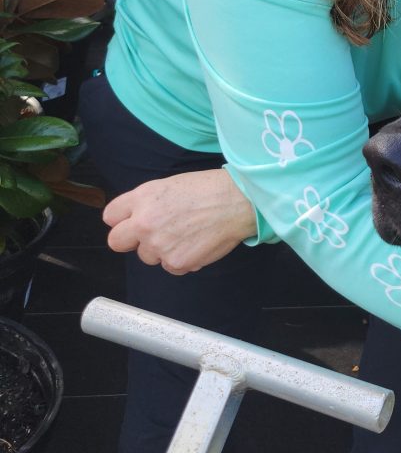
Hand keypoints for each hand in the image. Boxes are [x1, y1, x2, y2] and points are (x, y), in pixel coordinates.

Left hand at [103, 168, 257, 274]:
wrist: (238, 201)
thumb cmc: (210, 189)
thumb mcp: (171, 185)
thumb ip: (147, 202)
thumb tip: (136, 220)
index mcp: (142, 198)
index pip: (111, 216)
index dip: (124, 219)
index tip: (134, 221)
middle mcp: (144, 223)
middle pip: (117, 242)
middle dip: (132, 240)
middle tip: (154, 235)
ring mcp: (158, 245)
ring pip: (148, 256)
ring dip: (162, 250)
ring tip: (188, 234)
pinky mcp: (176, 262)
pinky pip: (171, 267)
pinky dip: (183, 259)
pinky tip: (198, 243)